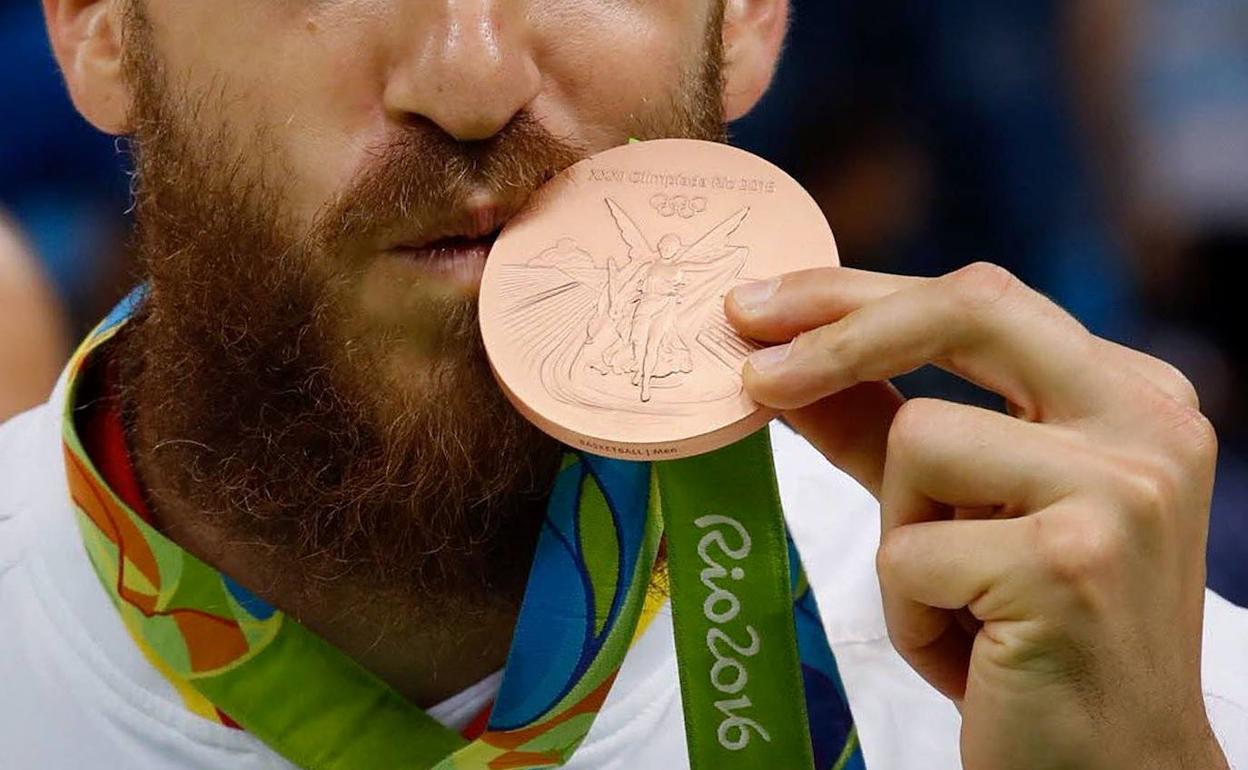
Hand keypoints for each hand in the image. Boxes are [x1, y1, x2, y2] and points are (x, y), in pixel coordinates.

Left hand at [725, 264, 1227, 769]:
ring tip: (956, 602)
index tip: (760, 307)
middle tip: (753, 373)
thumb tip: (780, 359)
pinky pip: (910, 552)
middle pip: (962, 313)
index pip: (978, 301)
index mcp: (1130, 395)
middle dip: (837, 336)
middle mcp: (1146, 423)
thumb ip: (881, 427)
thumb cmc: (1032, 634)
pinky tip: (972, 652)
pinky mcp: (1071, 563)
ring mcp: (1119, 489)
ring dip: (900, 536)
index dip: (855, 296)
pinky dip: (911, 613)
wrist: (1112, 767)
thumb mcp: (959, 509)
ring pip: (918, 441)